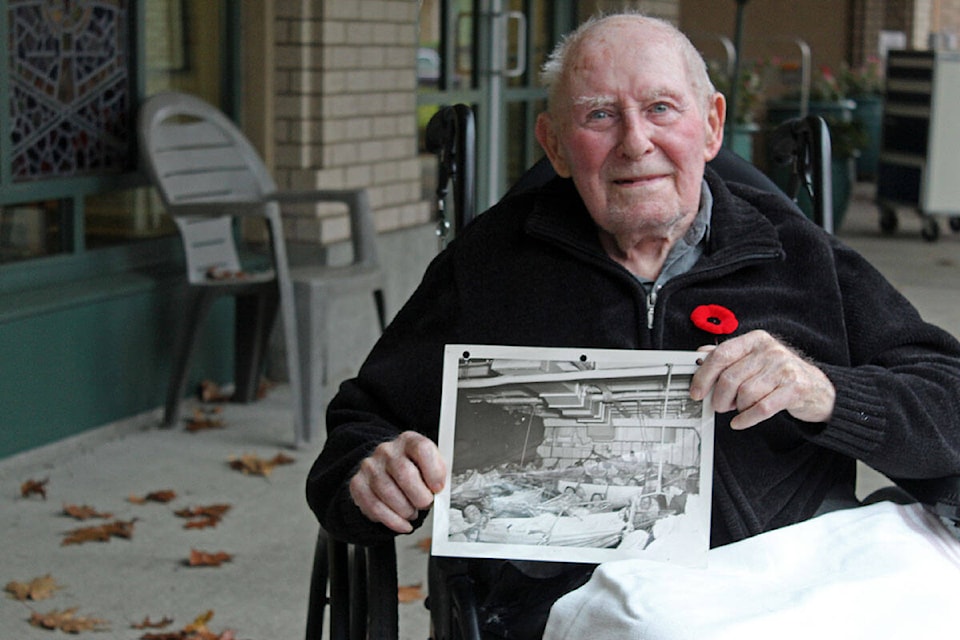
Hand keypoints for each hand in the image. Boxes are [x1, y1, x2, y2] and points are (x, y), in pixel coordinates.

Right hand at [349, 431, 446, 533]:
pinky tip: (403, 523)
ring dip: (406, 510)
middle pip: (405, 474)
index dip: (434, 472)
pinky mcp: (358, 484)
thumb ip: (439, 474)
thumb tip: (443, 493)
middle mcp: (386, 450)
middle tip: (425, 504)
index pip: (422, 449)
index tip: (438, 488)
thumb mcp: (430, 464)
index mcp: (409, 441)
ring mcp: (370, 466)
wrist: (385, 469)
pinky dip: (392, 521)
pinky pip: (374, 507)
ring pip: (389, 493)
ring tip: (413, 512)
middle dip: (420, 496)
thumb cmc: (413, 470)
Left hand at [689, 330, 835, 429]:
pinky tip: (740, 422)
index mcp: (756, 340)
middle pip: (730, 377)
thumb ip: (728, 356)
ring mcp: (784, 369)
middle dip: (719, 397)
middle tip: (718, 406)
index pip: (721, 354)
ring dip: (737, 407)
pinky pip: (762, 408)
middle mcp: (770, 350)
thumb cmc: (780, 374)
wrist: (818, 388)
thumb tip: (699, 355)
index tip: (696, 392)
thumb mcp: (754, 359)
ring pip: (745, 394)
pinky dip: (746, 419)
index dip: (704, 375)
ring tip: (739, 409)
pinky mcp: (795, 389)